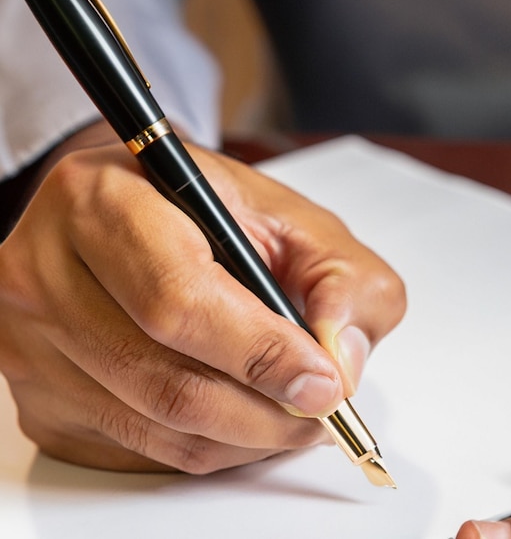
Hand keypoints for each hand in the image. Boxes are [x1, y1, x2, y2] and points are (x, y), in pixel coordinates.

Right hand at [0, 122, 405, 472]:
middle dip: (262, 411)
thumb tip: (339, 362)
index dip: (259, 352)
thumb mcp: (291, 219)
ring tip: (289, 414)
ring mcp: (32, 341)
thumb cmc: (211, 213)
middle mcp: (47, 270)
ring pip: (154, 425)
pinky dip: (203, 446)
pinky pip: (134, 448)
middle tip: (318, 410)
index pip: (178, 299)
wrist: (139, 215)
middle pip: (163, 379)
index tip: (322, 382)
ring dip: (241, 437)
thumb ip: (341, 278)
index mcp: (107, 202)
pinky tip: (238, 416)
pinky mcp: (40, 394)